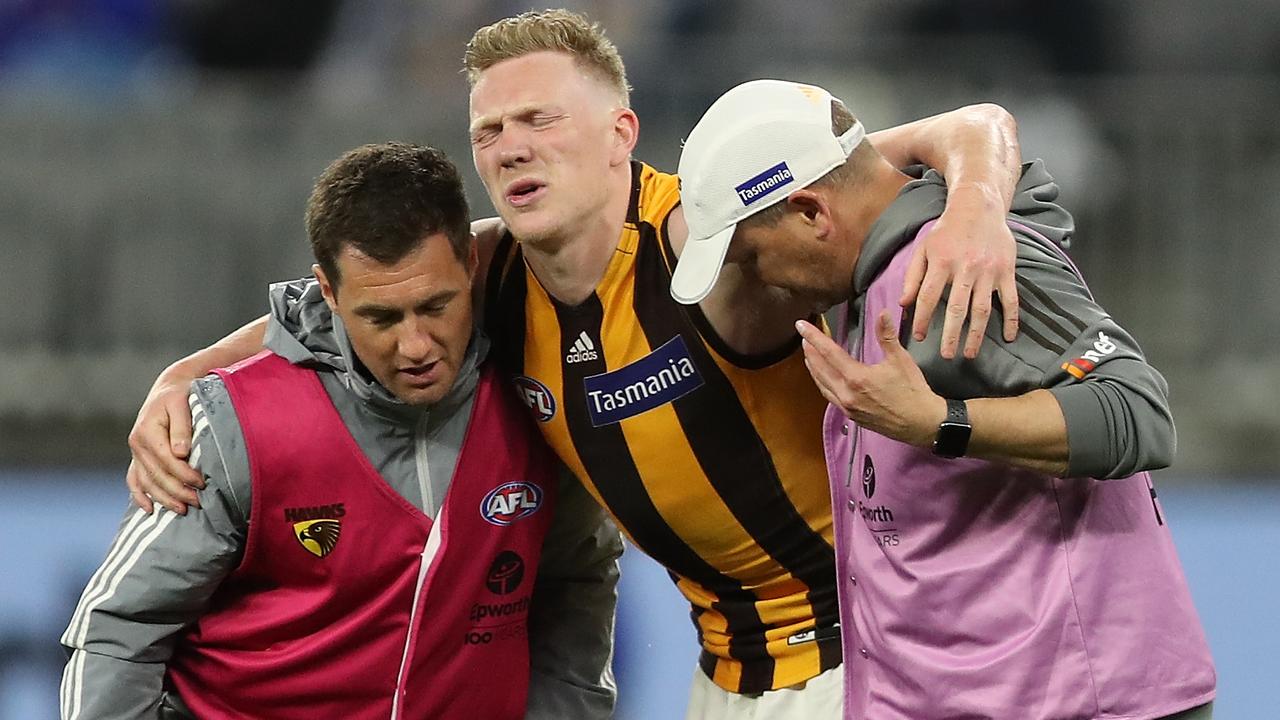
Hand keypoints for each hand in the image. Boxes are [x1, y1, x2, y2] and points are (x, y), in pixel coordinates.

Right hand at [126, 363, 204, 513]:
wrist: (168, 388)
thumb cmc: (180, 395)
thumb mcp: (181, 404)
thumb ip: (181, 428)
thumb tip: (181, 452)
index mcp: (147, 431)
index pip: (166, 460)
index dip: (184, 474)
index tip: (202, 484)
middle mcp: (137, 444)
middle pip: (157, 475)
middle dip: (178, 491)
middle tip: (198, 503)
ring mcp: (135, 452)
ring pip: (146, 482)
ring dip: (163, 499)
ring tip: (182, 510)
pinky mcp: (137, 457)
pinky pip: (134, 480)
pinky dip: (140, 496)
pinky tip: (150, 509)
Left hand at [796, 312, 945, 446]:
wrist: (922, 423)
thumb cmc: (913, 392)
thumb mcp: (900, 359)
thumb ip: (887, 335)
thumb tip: (883, 314)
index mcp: (857, 378)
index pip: (828, 352)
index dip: (813, 336)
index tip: (801, 326)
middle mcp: (847, 394)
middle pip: (820, 369)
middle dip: (810, 351)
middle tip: (804, 337)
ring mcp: (848, 407)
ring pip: (822, 385)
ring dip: (814, 368)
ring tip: (809, 355)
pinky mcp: (852, 416)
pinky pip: (830, 397)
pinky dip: (823, 384)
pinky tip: (824, 379)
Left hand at [899, 183, 1017, 358]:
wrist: (979, 207)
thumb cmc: (947, 231)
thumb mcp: (924, 248)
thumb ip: (913, 276)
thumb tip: (903, 303)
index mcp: (942, 262)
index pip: (928, 297)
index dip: (921, 318)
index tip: (917, 337)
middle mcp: (966, 268)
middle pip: (957, 308)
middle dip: (951, 334)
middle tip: (946, 355)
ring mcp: (989, 271)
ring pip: (983, 308)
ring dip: (977, 333)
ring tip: (970, 353)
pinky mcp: (1007, 270)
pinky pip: (1011, 299)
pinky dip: (1012, 319)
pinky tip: (1009, 337)